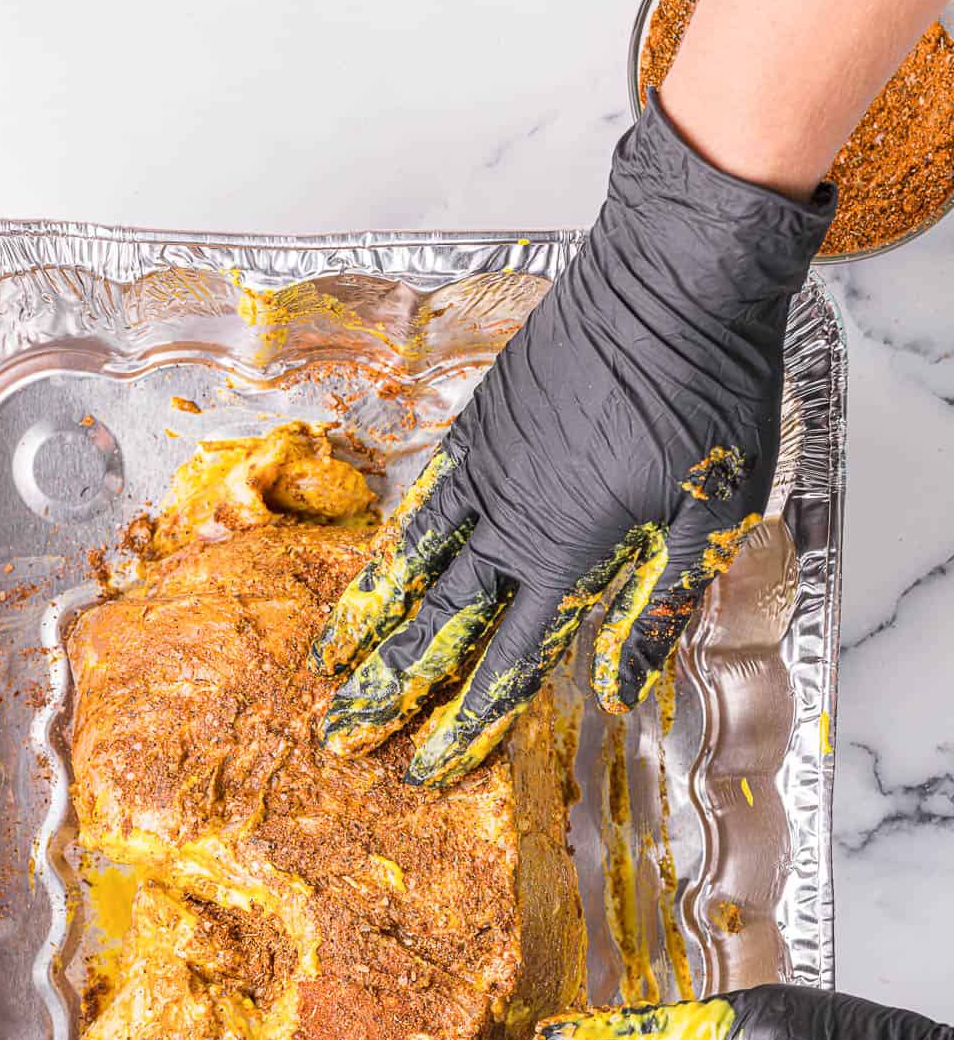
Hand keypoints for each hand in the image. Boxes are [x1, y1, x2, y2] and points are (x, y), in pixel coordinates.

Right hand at [312, 95, 833, 786]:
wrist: (675, 273)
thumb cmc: (708, 390)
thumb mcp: (714, 511)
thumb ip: (660, 606)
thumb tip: (621, 692)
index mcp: (572, 553)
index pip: (508, 660)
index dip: (466, 721)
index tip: (425, 766)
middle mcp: (514, 521)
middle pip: (438, 623)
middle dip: (388, 688)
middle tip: (339, 735)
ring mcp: (488, 469)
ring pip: (413, 562)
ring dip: (367, 621)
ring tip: (325, 665)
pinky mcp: (481, 424)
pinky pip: (422, 497)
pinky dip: (390, 543)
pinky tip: (371, 567)